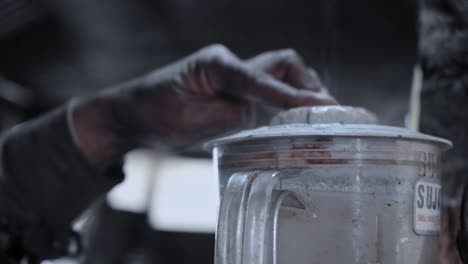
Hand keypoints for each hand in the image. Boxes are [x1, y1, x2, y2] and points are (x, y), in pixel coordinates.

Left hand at [71, 44, 335, 168]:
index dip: (291, 95)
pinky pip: (267, 92)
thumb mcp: (192, 120)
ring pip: (278, 75)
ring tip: (318, 116)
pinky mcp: (233, 93)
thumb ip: (232, 115)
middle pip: (282, 63)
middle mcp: (230, 66)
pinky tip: (294, 120)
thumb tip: (259, 114)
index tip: (320, 107)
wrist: (134, 115)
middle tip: (326, 110)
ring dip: (299, 92)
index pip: (263, 79)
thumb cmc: (154, 112)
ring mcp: (233, 78)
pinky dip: (285, 102)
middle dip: (306, 84)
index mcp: (218, 64)